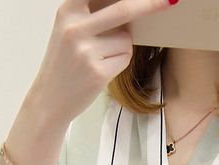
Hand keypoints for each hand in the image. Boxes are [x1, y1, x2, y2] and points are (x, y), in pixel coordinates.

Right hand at [23, 0, 172, 127]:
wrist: (49, 100)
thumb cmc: (65, 62)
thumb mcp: (70, 29)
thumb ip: (92, 13)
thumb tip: (133, 5)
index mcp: (68, 11)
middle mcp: (75, 28)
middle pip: (123, 9)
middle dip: (150, 5)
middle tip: (169, 1)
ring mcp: (86, 51)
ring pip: (126, 39)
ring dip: (123, 47)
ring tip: (101, 58)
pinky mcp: (98, 73)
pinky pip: (125, 58)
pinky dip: (120, 62)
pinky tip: (102, 70)